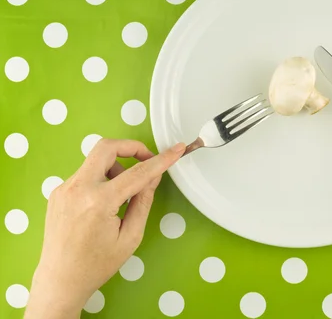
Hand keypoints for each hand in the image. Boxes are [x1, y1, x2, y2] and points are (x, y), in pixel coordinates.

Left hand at [25, 139, 184, 318]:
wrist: (60, 280)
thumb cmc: (97, 264)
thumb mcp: (131, 236)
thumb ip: (143, 201)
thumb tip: (152, 177)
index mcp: (98, 202)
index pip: (137, 172)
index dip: (161, 160)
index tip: (176, 150)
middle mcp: (77, 189)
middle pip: (107, 147)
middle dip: (132, 147)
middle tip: (147, 159)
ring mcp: (64, 189)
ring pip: (96, 160)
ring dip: (116, 167)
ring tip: (123, 195)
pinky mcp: (58, 192)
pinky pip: (86, 174)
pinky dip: (102, 179)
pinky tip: (106, 203)